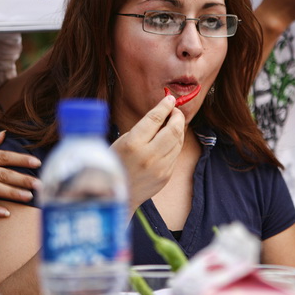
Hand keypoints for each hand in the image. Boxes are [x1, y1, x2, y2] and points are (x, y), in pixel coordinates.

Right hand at [111, 95, 184, 209]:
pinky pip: (175, 154)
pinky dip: (175, 143)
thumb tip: (162, 113)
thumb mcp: (122, 141)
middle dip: (177, 116)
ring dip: (178, 129)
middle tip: (175, 110)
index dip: (165, 106)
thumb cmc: (116, 163)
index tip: (170, 99)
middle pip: (174, 129)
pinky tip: (170, 139)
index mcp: (133, 144)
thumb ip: (142, 129)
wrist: (116, 195)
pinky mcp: (166, 175)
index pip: (155, 118)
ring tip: (174, 122)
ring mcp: (160, 167)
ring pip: (178, 141)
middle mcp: (148, 156)